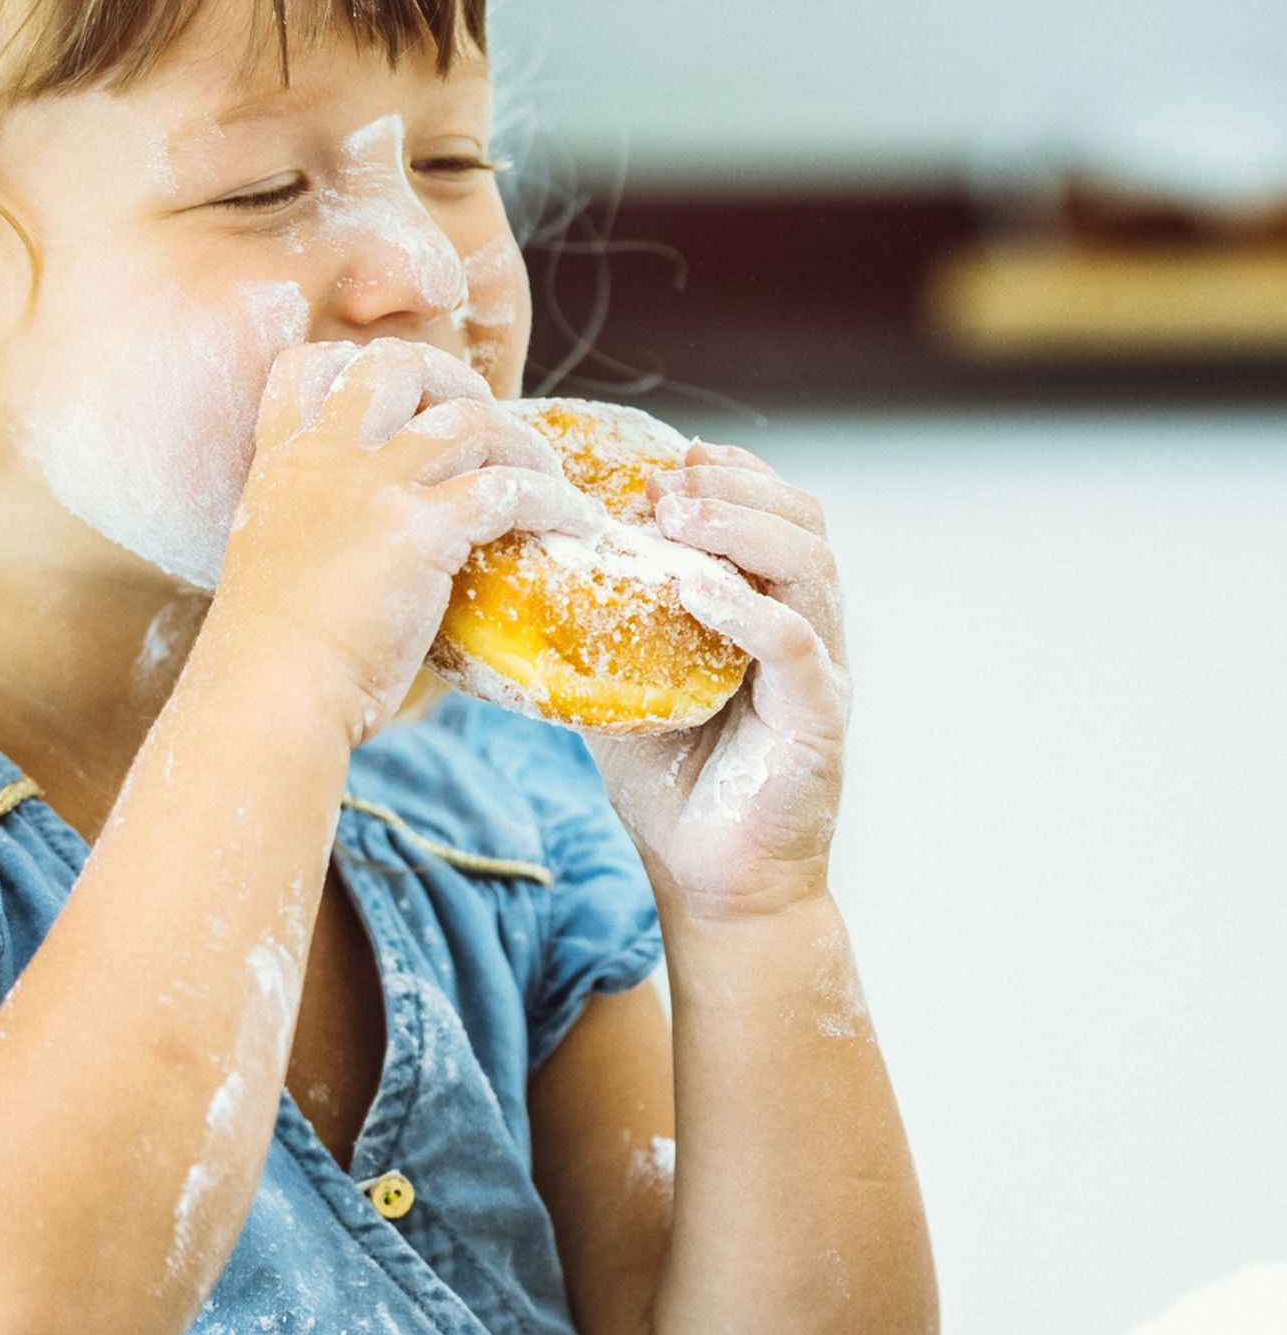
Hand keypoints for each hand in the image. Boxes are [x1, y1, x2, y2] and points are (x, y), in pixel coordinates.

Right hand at [211, 337, 601, 746]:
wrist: (272, 691)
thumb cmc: (270, 655)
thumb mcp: (271, 562)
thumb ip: (314, 527)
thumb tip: (365, 542)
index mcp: (283, 465)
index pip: (307, 366)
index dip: (359, 362)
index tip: (402, 398)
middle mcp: (326, 458)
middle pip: (397, 363)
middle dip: (455, 379)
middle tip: (487, 422)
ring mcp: (374, 487)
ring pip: (470, 420)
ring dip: (523, 445)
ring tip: (547, 479)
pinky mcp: (420, 529)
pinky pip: (506, 489)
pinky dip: (553, 502)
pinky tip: (573, 527)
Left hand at [580, 437, 850, 923]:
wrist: (710, 879)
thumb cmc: (672, 783)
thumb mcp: (622, 687)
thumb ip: (595, 632)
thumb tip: (514, 580)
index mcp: (768, 612)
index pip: (775, 515)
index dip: (732, 474)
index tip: (671, 455)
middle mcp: (806, 630)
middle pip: (804, 523)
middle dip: (734, 487)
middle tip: (663, 483)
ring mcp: (819, 672)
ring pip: (810, 568)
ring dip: (742, 528)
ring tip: (677, 515)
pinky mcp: (817, 718)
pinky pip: (793, 646)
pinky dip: (746, 608)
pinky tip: (695, 589)